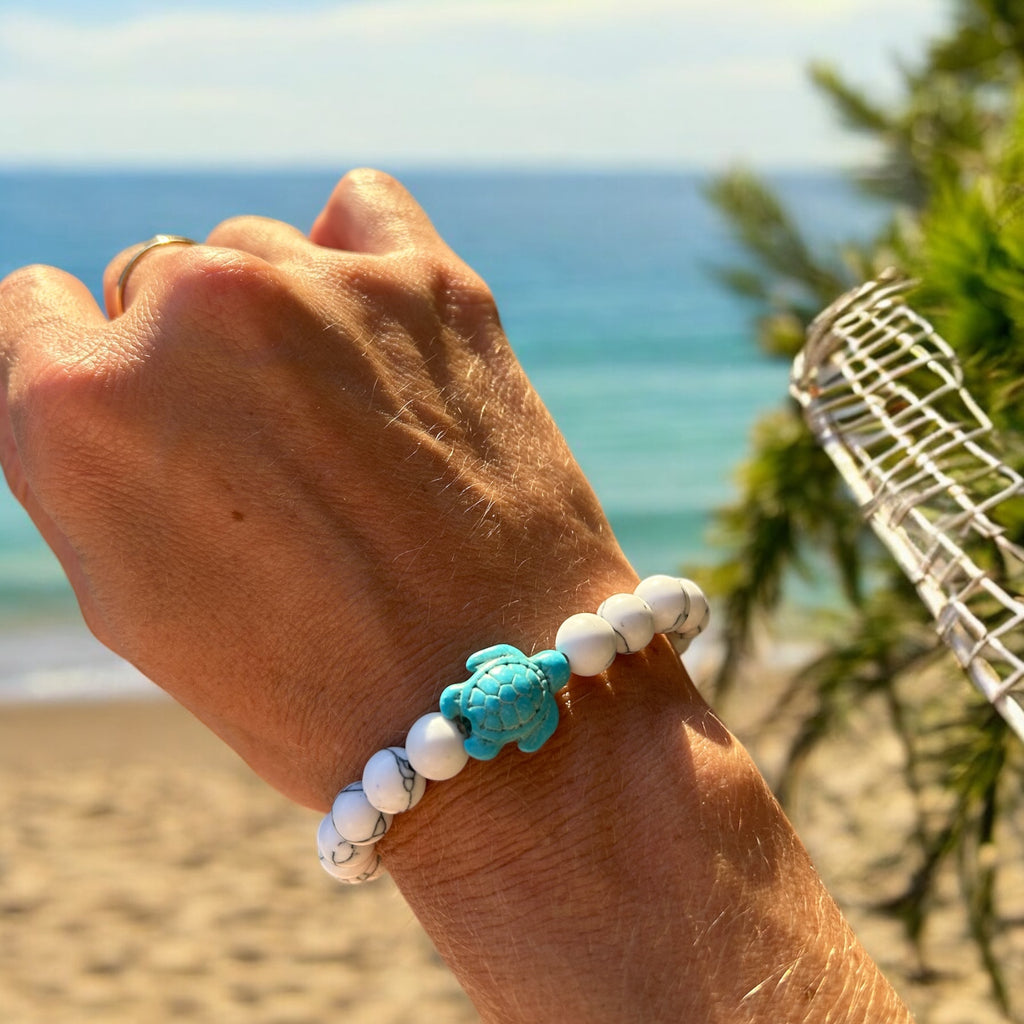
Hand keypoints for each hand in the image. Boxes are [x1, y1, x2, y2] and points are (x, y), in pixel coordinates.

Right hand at [0, 169, 633, 807]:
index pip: (33, 310)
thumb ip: (82, 453)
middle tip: (270, 445)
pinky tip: (378, 324)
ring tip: (346, 423)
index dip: (88, 365)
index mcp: (75, 411)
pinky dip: (357, 253)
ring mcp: (315, 286)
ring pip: (253, 251)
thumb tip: (81, 350)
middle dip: (194, 354)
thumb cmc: (304, 678)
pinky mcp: (430, 280)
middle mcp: (184, 318)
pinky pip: (359, 204)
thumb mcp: (128, 591)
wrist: (492, 699)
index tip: (146, 404)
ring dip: (281, 318)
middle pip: (150, 279)